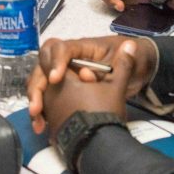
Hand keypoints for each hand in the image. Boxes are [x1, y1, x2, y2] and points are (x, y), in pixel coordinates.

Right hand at [28, 36, 156, 133]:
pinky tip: (42, 125)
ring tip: (38, 120)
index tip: (56, 80)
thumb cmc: (132, 61)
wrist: (138, 71)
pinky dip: (42, 110)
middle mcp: (68, 59)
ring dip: (36, 99)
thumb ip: (124, 62)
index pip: (61, 48)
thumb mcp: (130, 60)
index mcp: (82, 48)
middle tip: (37, 106)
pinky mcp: (65, 88)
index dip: (56, 61)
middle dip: (37, 84)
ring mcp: (65, 73)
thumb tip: (127, 50)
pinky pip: (47, 96)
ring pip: (41, 81)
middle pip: (43, 65)